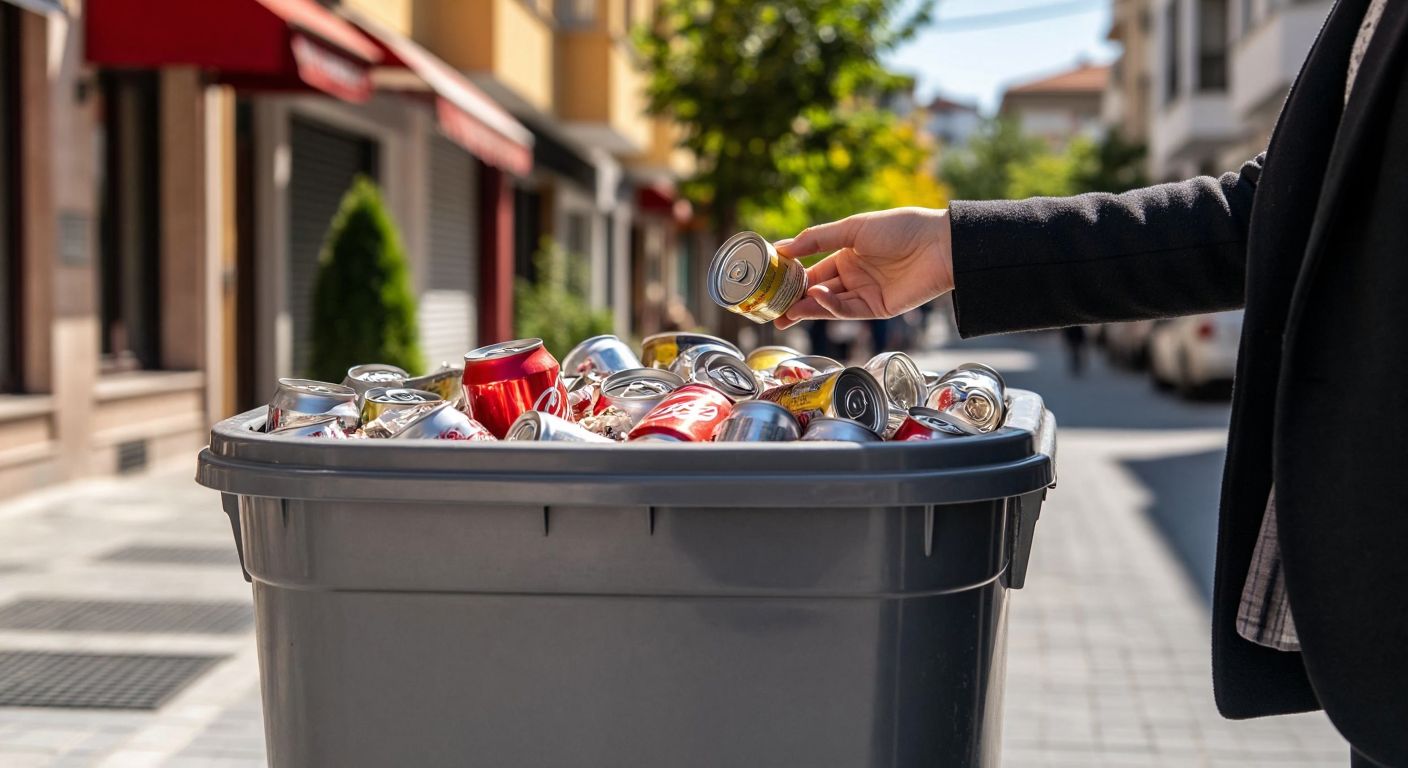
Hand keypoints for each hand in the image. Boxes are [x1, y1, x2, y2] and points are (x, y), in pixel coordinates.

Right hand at [772, 207, 953, 329]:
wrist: (940, 245)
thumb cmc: (901, 228)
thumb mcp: (853, 227)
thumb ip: (817, 239)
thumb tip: (782, 248)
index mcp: (847, 253)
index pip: (812, 268)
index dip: (791, 276)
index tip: (768, 282)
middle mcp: (854, 275)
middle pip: (817, 291)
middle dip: (794, 301)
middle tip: (770, 309)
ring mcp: (865, 293)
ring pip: (829, 304)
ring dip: (808, 307)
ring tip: (788, 310)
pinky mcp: (878, 309)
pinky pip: (849, 311)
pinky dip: (831, 307)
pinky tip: (818, 299)